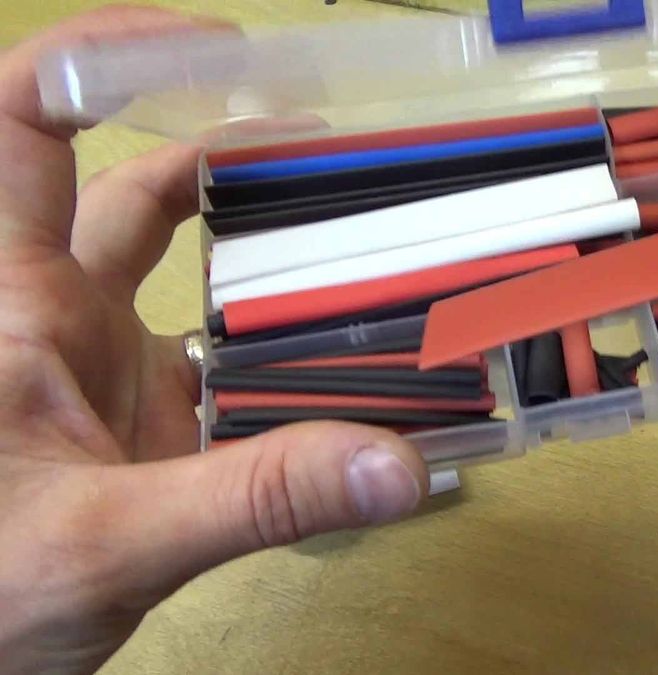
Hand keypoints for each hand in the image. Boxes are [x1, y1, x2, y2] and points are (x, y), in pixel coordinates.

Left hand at [0, 8, 428, 672]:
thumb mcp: (108, 544)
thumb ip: (256, 499)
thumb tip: (398, 466)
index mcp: (10, 299)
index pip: (22, 125)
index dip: (104, 59)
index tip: (214, 49)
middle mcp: (54, 314)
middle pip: (139, 190)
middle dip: (231, 153)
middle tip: (336, 147)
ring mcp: (99, 368)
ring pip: (186, 271)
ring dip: (265, 252)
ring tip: (362, 233)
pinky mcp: (140, 420)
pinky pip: (223, 359)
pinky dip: (283, 353)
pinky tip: (346, 358)